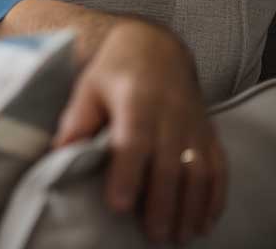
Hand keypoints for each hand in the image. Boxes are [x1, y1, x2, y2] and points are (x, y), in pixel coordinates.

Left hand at [53, 19, 226, 244]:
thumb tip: (58, 155)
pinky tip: (203, 222)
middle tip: (152, 236)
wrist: (155, 47)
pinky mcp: (208, 132)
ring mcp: (194, 124)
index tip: (118, 205)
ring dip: (190, 207)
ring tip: (177, 237)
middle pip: (169, 164)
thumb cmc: (113, 72)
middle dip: (162, 203)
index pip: (133, 141)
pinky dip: (214, 197)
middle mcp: (170, 113)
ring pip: (198, 171)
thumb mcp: (88, 88)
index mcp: (136, 100)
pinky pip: (219, 167)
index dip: (127, 174)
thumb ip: (76, 121)